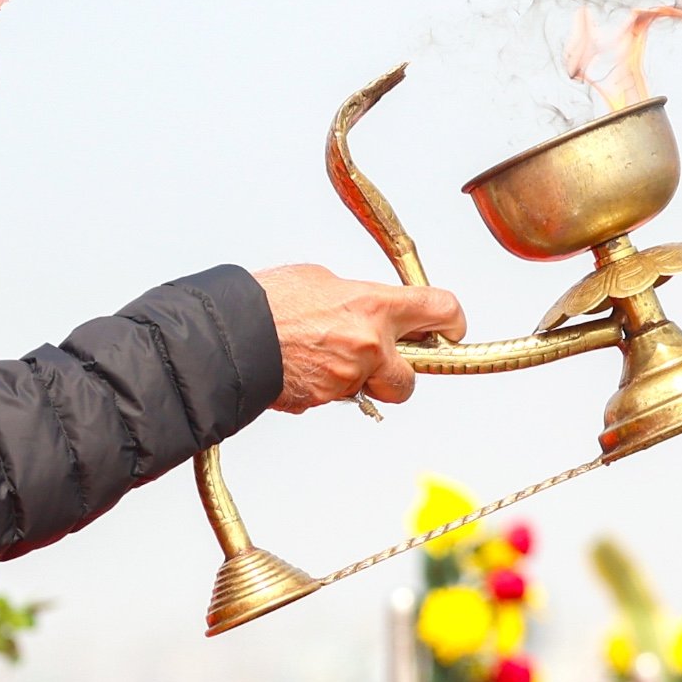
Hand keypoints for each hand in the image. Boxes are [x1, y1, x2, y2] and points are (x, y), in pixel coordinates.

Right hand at [252, 264, 465, 413]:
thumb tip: (370, 310)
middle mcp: (368, 346)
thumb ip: (358, 299)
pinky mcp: (324, 400)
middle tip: (378, 357)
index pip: (440, 311)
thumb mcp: (322, 281)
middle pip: (411, 378)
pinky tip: (303, 365)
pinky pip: (336, 397)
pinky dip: (325, 385)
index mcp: (373, 306)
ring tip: (324, 356)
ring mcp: (347, 378)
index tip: (450, 328)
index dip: (451, 322)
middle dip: (397, 372)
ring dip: (358, 380)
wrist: (229, 334)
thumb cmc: (268, 301)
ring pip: (370, 392)